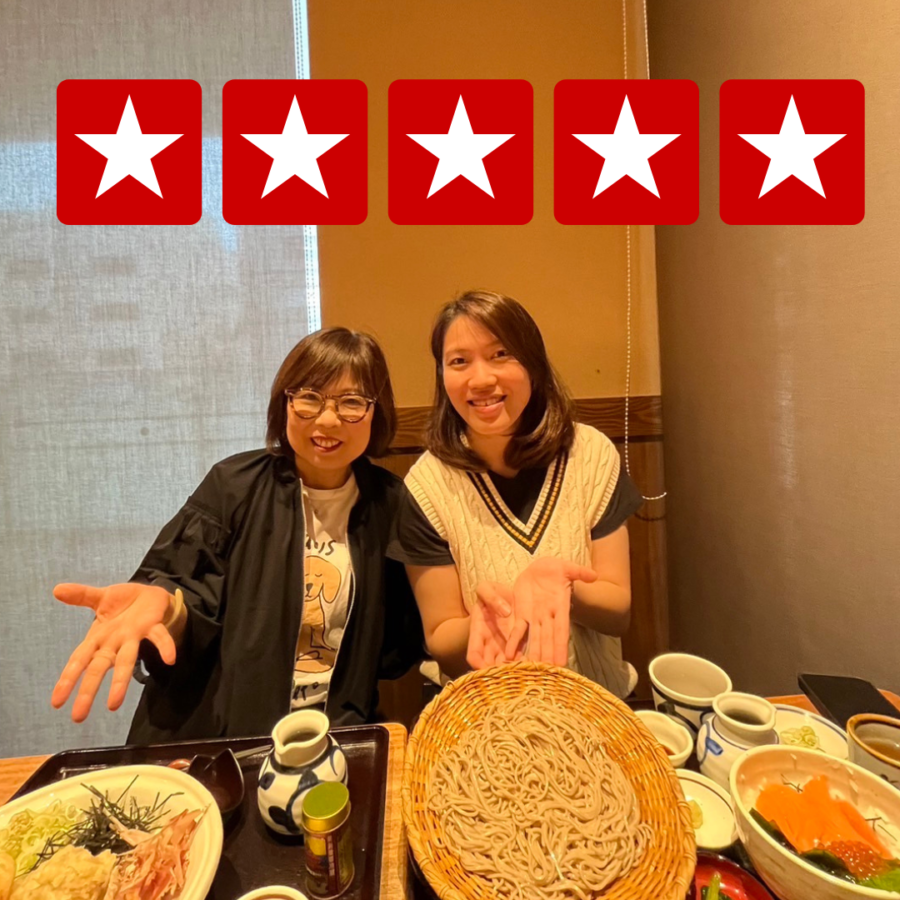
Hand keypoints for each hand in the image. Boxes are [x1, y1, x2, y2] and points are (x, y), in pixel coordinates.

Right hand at [51, 582, 176, 721]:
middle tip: (78, 716)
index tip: (56, 703)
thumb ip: (81, 596)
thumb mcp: (100, 598)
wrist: (150, 594)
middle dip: (88, 690)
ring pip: (126, 660)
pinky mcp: (152, 627)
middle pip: (98, 667)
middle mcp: (114, 642)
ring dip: (121, 681)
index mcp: (98, 638)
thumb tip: (57, 590)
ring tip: (114, 704)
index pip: (79, 661)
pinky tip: (171, 659)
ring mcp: (133, 637)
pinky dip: (165, 647)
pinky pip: (159, 637)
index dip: (67, 679)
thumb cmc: (122, 604)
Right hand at [466, 582, 518, 669]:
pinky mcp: (518, 644)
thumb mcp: (486, 588)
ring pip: (507, 665)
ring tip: (526, 673)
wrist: (507, 595)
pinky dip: (526, 663)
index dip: (478, 665)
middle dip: (500, 674)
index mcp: (478, 632)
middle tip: (512, 675)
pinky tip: (536, 666)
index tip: (489, 670)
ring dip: (514, 672)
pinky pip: (521, 657)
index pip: (473, 655)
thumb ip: (491, 596)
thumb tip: (505, 611)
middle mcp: (490, 644)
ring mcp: (504, 646)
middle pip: (491, 666)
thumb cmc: (492, 593)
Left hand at [505, 559, 597, 665]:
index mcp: (560, 607)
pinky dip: (514, 642)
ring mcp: (535, 618)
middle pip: (547, 639)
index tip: (561, 663)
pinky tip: (509, 656)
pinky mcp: (522, 615)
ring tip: (528, 671)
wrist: (540, 570)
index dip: (560, 646)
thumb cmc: (556, 570)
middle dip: (546, 656)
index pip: (562, 630)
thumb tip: (593, 575)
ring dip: (531, 654)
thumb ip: (579, 572)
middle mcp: (548, 617)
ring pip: (534, 639)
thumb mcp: (567, 568)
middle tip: (544, 675)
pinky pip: (518, 631)